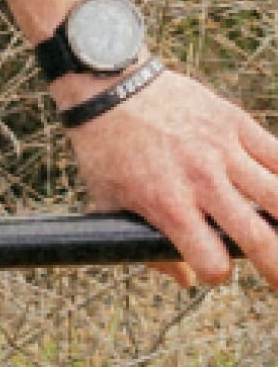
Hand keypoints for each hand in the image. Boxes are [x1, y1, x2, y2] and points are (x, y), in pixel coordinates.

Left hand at [62, 68, 277, 290]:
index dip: (216, 273)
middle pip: (257, 236)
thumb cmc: (105, 149)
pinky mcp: (235, 122)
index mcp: (167, 204)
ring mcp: (223, 148)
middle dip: (276, 268)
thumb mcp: (108, 204)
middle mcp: (201, 179)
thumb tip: (184, 279)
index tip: (215, 270)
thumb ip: (143, 245)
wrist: (110, 87)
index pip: (212, 259)